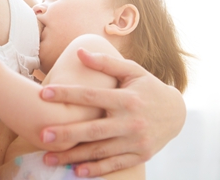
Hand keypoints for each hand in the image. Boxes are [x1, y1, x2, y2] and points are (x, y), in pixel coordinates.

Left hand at [39, 49, 185, 176]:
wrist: (177, 112)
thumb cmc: (148, 88)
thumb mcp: (132, 71)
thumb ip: (106, 63)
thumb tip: (80, 52)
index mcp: (126, 98)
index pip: (91, 96)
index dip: (66, 94)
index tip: (43, 94)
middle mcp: (131, 121)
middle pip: (93, 129)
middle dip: (66, 133)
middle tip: (42, 135)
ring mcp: (136, 141)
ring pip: (100, 151)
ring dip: (73, 156)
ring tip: (49, 158)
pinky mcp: (140, 155)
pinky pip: (114, 164)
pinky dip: (96, 169)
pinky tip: (77, 171)